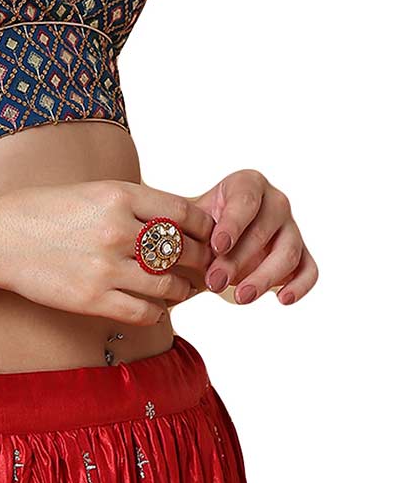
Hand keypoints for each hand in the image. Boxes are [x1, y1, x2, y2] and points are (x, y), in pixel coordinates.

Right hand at [0, 180, 216, 324]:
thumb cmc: (41, 210)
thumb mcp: (90, 191)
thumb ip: (130, 203)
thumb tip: (171, 219)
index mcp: (118, 195)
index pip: (183, 212)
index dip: (204, 227)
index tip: (207, 235)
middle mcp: (116, 229)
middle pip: (181, 249)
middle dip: (198, 259)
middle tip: (201, 265)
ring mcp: (105, 266)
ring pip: (167, 284)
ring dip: (180, 289)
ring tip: (180, 289)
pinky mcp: (92, 298)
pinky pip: (144, 311)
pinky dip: (157, 311)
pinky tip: (154, 307)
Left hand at [190, 168, 317, 305]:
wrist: (209, 245)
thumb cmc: (198, 228)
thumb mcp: (189, 221)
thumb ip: (186, 227)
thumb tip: (172, 240)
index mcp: (247, 184)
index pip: (245, 201)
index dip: (232, 223)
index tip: (217, 246)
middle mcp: (275, 202)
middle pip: (264, 231)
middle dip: (238, 259)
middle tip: (214, 281)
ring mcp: (291, 229)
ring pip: (288, 252)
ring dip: (264, 277)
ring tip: (240, 297)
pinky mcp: (302, 255)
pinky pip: (309, 270)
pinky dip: (300, 285)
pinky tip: (282, 299)